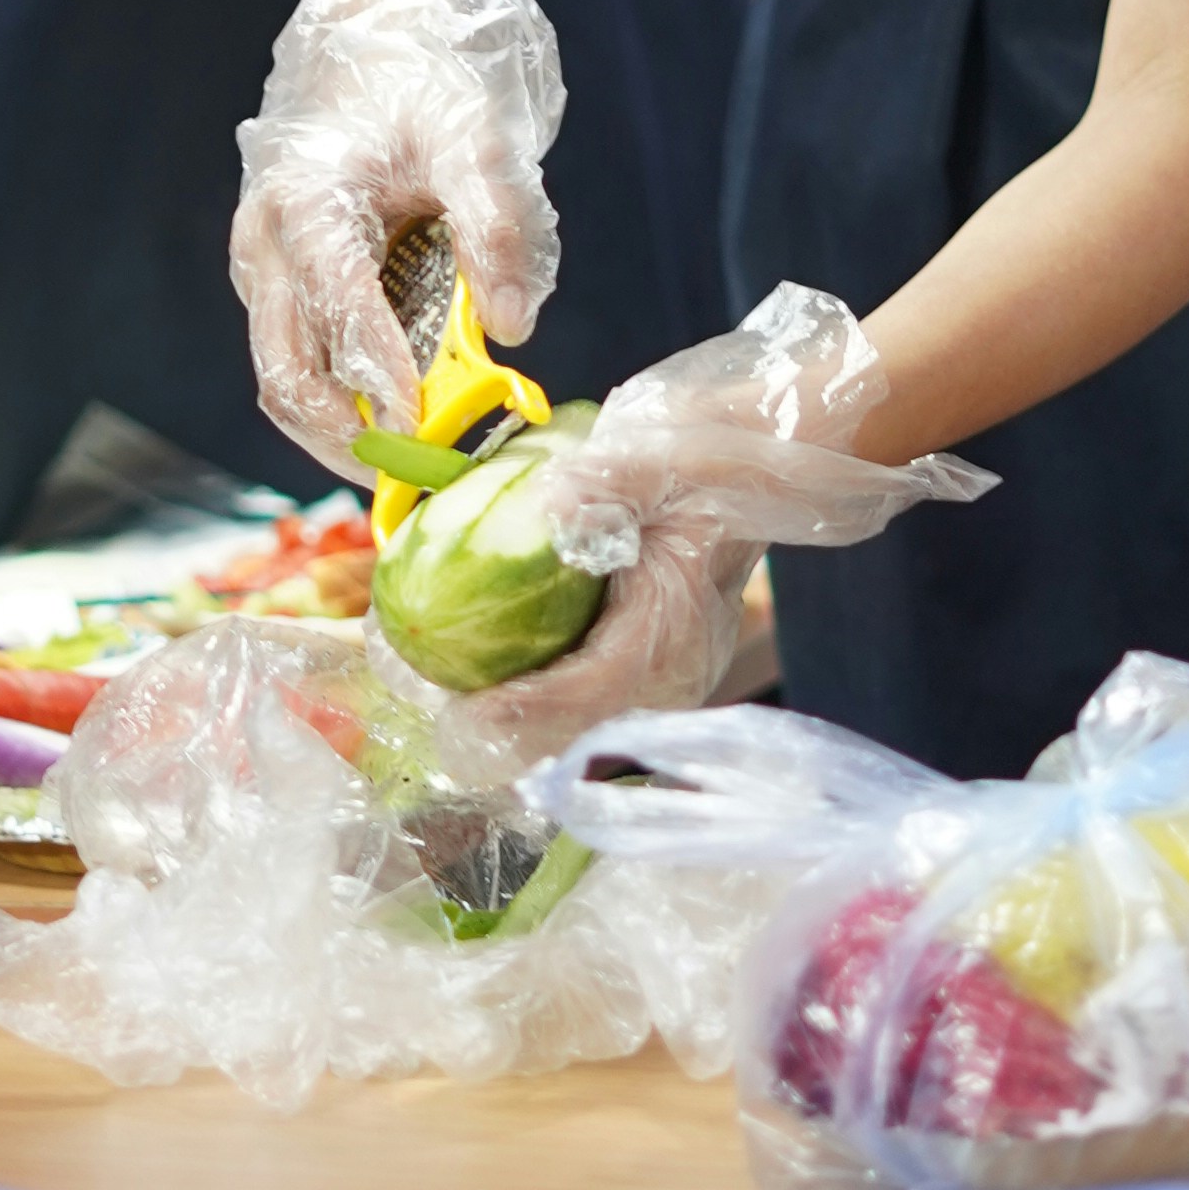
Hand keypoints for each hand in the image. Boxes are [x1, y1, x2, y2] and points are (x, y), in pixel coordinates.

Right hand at [228, 0, 565, 477]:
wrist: (376, 36)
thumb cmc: (426, 84)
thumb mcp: (476, 136)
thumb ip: (497, 224)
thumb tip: (515, 325)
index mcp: (307, 200)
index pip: (339, 305)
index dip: (378, 373)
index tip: (423, 430)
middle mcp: (266, 241)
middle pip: (285, 369)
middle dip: (346, 435)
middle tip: (417, 475)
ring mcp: (264, 267)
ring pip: (280, 377)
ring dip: (338, 432)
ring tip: (409, 468)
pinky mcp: (278, 283)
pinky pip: (294, 361)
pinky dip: (337, 403)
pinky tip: (396, 426)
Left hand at [435, 286, 992, 776]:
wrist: (774, 454)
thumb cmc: (721, 452)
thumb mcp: (662, 454)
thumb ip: (607, 482)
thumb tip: (550, 504)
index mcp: (670, 632)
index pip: (586, 698)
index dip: (517, 714)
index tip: (455, 711)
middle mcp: (667, 676)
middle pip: (565, 737)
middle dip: (489, 727)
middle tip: (414, 691)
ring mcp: (659, 679)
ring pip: (565, 731)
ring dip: (497, 718)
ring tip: (423, 682)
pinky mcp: (645, 667)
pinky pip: (574, 704)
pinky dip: (520, 696)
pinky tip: (464, 666)